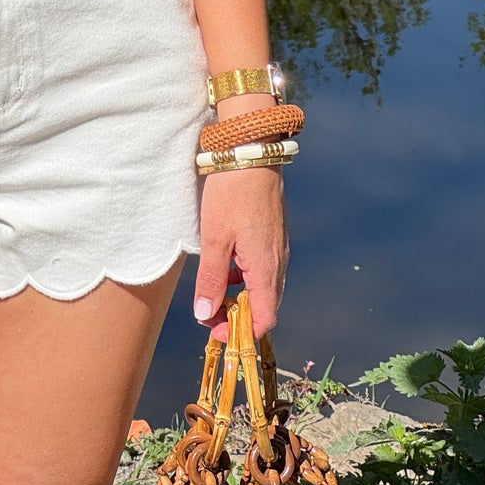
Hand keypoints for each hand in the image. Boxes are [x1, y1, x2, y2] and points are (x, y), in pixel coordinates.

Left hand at [192, 167, 287, 340]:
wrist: (252, 152)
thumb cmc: (232, 193)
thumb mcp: (214, 238)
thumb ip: (211, 278)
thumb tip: (206, 314)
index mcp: (266, 268)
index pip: (265, 318)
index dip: (242, 332)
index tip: (217, 332)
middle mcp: (278, 261)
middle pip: (266, 305)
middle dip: (239, 316)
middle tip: (210, 313)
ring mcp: (278, 247)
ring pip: (264, 286)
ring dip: (242, 296)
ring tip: (215, 291)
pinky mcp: (274, 234)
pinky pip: (264, 267)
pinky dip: (246, 276)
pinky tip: (226, 264)